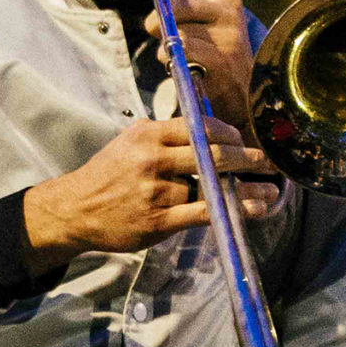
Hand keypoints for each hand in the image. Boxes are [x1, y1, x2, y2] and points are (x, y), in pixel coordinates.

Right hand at [23, 115, 278, 259]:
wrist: (76, 209)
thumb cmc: (108, 175)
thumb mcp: (131, 142)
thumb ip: (166, 137)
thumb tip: (210, 133)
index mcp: (148, 134)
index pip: (200, 126)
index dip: (229, 133)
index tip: (244, 141)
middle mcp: (152, 158)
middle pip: (213, 153)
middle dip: (248, 157)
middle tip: (270, 162)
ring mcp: (156, 190)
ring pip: (212, 185)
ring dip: (247, 188)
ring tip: (269, 189)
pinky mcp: (158, 220)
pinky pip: (205, 212)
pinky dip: (234, 209)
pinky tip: (253, 209)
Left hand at [138, 0, 254, 130]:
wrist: (244, 94)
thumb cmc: (215, 55)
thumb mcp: (204, 23)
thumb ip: (183, 6)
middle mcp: (228, 12)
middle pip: (176, 6)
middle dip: (158, 21)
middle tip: (157, 31)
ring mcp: (226, 37)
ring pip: (174, 33)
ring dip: (166, 47)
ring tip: (181, 56)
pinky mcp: (220, 61)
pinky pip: (180, 54)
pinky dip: (173, 62)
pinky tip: (185, 68)